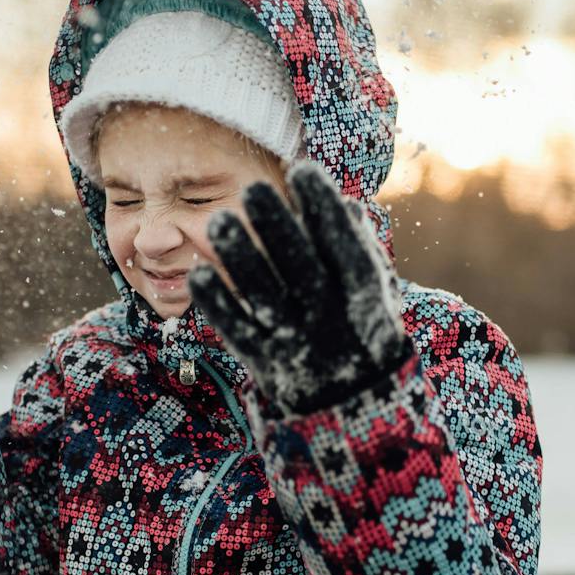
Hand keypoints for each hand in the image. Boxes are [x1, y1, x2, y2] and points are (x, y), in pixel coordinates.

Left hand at [188, 160, 411, 413]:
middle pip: (302, 267)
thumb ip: (358, 249)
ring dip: (241, 259)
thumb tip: (346, 203)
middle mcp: (331, 320)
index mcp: (364, 297)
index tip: (301, 170)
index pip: (344, 245)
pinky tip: (198, 272)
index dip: (323, 208)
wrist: (354, 404)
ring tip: (218, 222)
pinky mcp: (267, 364)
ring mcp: (298, 343)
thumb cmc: (360, 328)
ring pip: (266, 297)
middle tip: (253, 188)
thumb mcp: (375, 292)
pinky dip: (218, 303)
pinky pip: (239, 331)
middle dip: (277, 226)